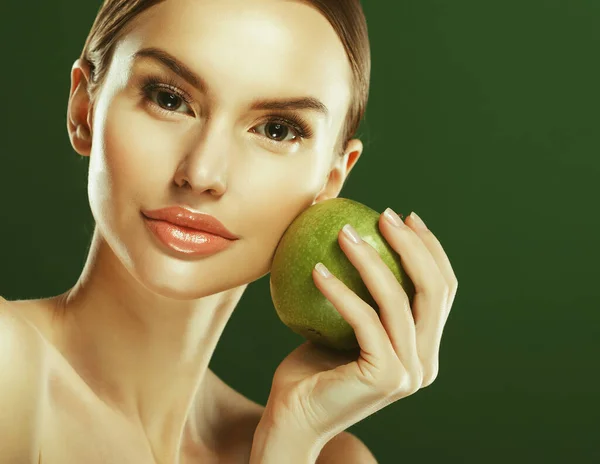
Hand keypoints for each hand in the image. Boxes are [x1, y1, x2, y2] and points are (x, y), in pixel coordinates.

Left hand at [260, 209, 458, 446]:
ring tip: (342, 232)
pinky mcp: (385, 376)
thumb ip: (363, 294)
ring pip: (400, 300)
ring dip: (370, 259)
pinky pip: (364, 319)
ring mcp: (409, 372)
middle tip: (384, 215)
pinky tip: (315, 270)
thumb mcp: (343, 323)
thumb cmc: (311, 369)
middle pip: (435, 290)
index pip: (442, 290)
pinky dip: (340, 290)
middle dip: (412, 245)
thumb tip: (357, 235)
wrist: (291, 419)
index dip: (431, 249)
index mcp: (424, 350)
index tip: (405, 217)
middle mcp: (426, 362)